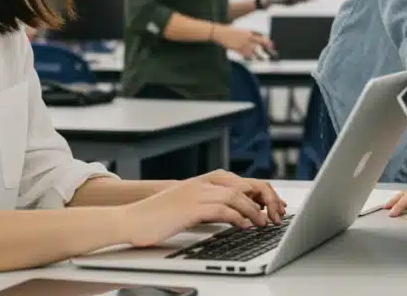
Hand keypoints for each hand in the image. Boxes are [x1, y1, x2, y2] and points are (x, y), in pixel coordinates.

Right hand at [119, 170, 286, 247]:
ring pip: (237, 195)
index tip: (275, 206)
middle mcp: (202, 183)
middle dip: (266, 198)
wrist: (129, 220)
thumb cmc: (157, 217)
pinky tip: (245, 225)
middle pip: (245, 184)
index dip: (263, 192)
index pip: (242, 181)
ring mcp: (196, 193)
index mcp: (204, 181)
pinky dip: (238, 216)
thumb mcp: (189, 207)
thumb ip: (211, 207)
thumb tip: (238, 215)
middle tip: (277, 214)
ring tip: (264, 223)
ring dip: (255, 210)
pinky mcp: (190, 208)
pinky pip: (222, 208)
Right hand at [212, 25, 273, 57]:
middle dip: (268, 49)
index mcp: (249, 33)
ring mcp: (242, 44)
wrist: (220, 32)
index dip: (268, 42)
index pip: (262, 37)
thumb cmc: (230, 31)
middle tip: (273, 54)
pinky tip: (252, 59)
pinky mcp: (237, 49)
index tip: (272, 46)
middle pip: (260, 44)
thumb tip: (255, 39)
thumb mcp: (241, 32)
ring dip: (259, 56)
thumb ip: (249, 36)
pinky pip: (245, 55)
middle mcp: (247, 38)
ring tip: (264, 59)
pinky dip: (249, 57)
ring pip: (254, 51)